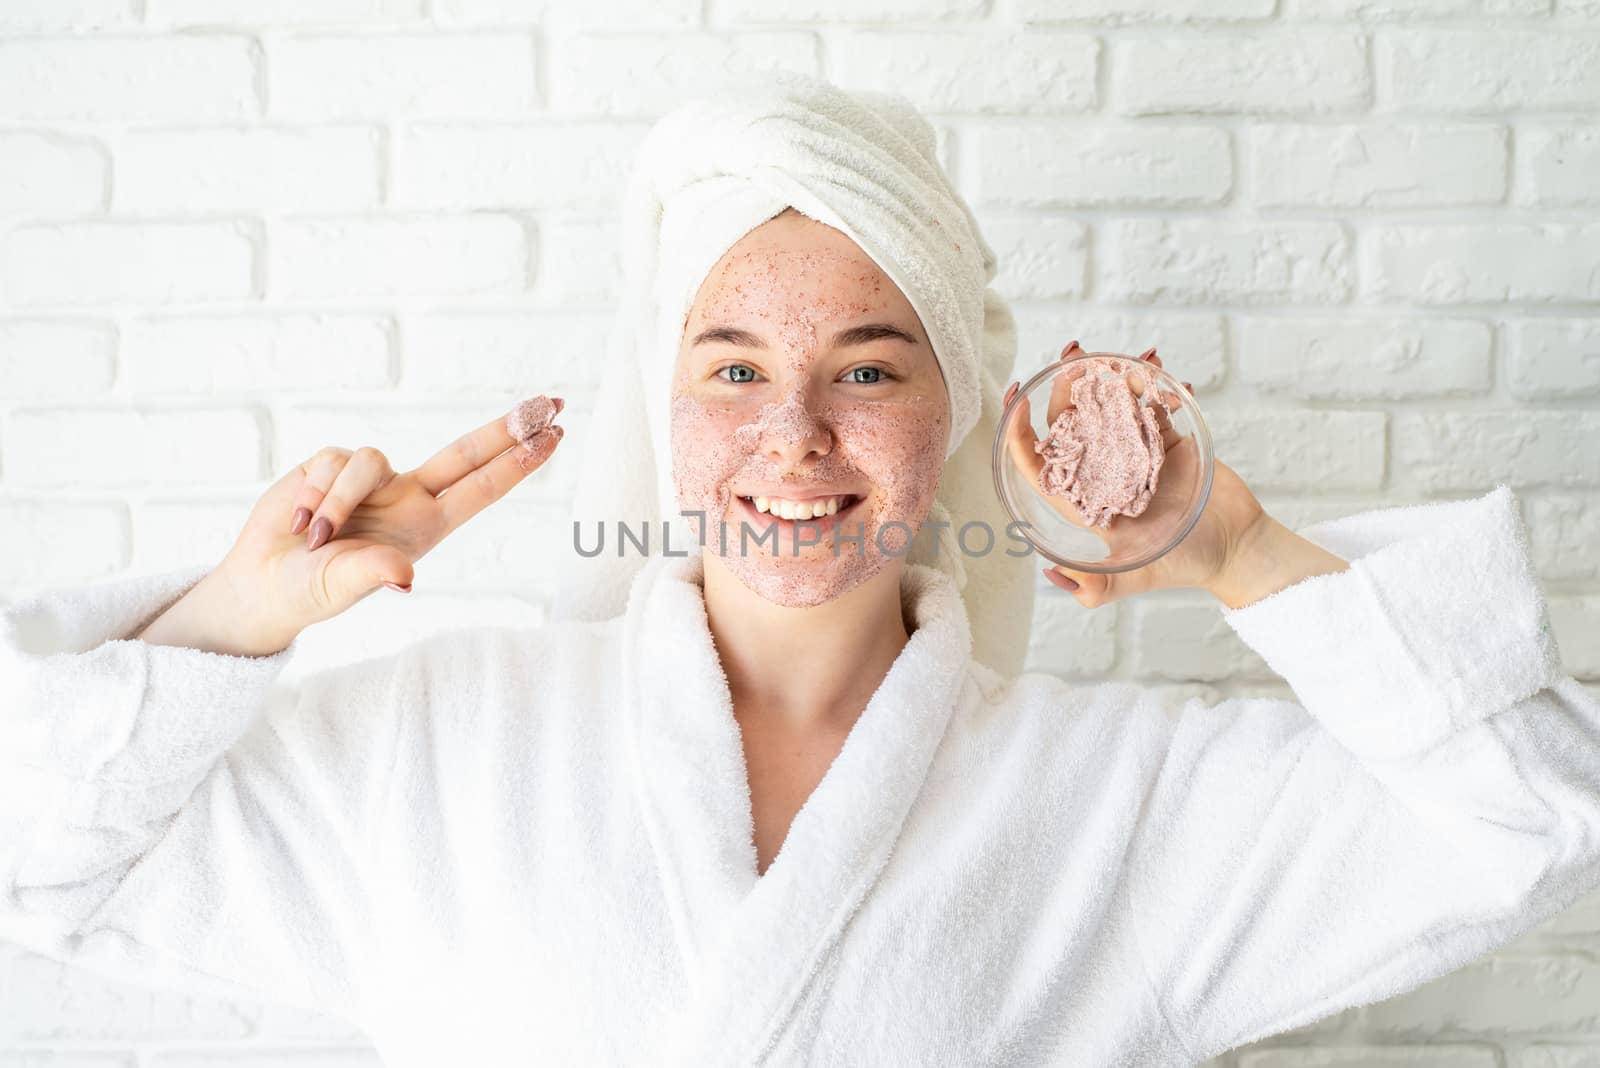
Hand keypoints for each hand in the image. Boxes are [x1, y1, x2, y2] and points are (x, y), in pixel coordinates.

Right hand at [210, 397, 565, 650]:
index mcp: (425, 526)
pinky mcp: (330, 466)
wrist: (264, 584)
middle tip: (548, 401)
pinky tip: (298, 524)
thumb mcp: (342, 586)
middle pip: (463, 452)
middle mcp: (406, 497)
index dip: (519, 462)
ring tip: (314, 538)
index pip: (482, 487)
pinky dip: (312, 494)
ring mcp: (371, 481)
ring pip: (369, 461)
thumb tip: (405, 575)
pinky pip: (331, 462)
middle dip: (505, 427)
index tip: (554, 434)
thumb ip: (372, 572)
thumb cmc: (312, 591)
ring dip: (337, 500)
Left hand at [1004, 346, 1264, 607]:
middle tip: (1069, 360)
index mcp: (1089, 503)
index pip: (1044, 467)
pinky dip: (1156, 387)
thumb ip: (1094, 588)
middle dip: (1066, 392)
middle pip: (1074, 427)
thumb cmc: (1184, 566)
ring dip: (1111, 378)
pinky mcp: (1170, 441)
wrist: (1237, 550)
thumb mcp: (1132, 580)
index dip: (1022, 437)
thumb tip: (1052, 573)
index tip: (1016, 403)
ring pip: (1114, 409)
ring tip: (1112, 357)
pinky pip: (1156, 407)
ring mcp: (1138, 455)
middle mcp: (1107, 475)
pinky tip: (1153, 370)